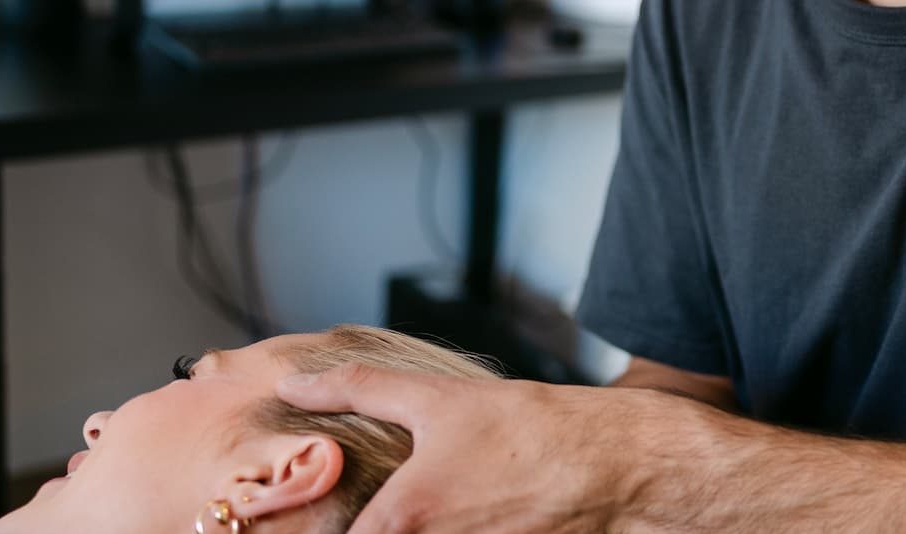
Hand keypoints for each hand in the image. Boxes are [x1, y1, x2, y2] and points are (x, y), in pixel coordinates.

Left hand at [274, 363, 678, 533]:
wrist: (611, 465)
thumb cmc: (527, 430)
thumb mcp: (436, 398)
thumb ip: (356, 389)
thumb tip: (294, 385)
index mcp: (401, 520)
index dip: (328, 531)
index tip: (320, 519)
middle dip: (371, 531)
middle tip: (366, 514)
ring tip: (438, 508)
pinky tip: (469, 519)